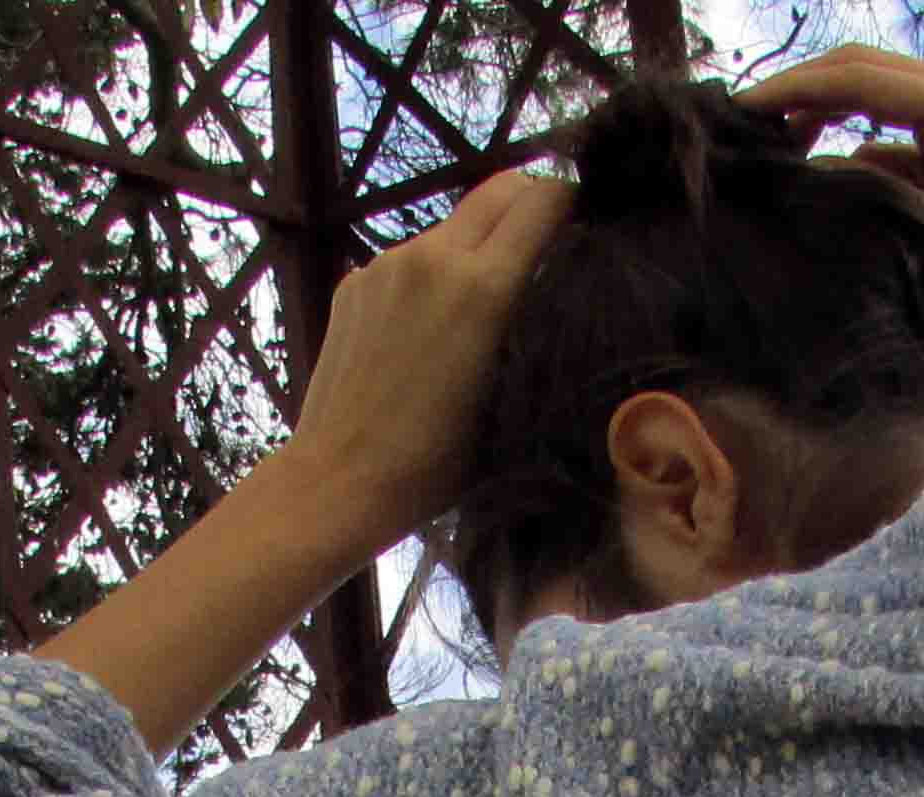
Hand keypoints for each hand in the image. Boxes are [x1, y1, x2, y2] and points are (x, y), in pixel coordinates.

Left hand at [285, 166, 579, 548]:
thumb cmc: (436, 462)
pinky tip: (426, 331)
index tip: (583, 225)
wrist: (340, 478)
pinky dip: (431, 276)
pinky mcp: (355, 281)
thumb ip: (533, 328)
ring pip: (452, 226)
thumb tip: (555, 285)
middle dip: (529, 204)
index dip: (571, 202)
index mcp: (482, 287)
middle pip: (499, 189)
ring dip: (476, 245)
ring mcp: (387, 265)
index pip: (543, 199)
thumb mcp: (510, 398)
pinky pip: (410, 259)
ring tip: (479, 305)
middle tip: (546, 242)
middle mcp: (433, 257)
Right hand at [737, 45, 923, 350]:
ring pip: (875, 106)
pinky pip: (893, 146)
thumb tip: (804, 173)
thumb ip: (871, 197)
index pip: (862, 79)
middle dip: (805, 94)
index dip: (795, 89)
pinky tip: (821, 190)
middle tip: (746, 128)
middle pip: (866, 74)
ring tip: (773, 159)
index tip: (740, 111)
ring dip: (826, 124)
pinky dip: (855, 161)